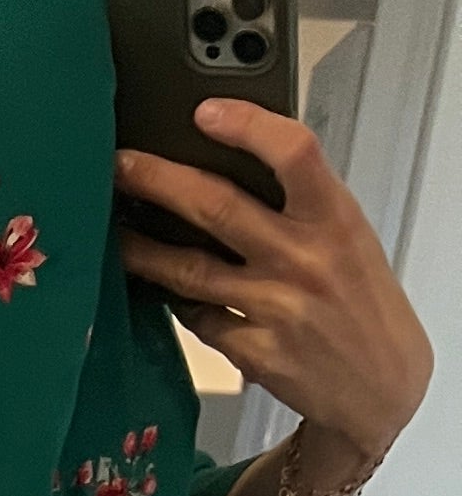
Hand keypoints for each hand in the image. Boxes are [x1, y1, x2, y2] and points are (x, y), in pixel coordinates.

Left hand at [117, 106, 433, 463]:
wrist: (381, 384)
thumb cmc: (360, 300)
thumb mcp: (346, 236)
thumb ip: (297, 206)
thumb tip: (229, 168)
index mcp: (334, 218)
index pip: (294, 154)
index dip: (247, 127)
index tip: (204, 111)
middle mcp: (303, 259)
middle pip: (218, 207)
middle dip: (158, 181)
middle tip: (120, 165)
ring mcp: (274, 308)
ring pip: (190, 270)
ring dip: (142, 250)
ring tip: (114, 233)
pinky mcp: (253, 353)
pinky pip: (198, 319)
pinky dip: (175, 302)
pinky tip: (157, 289)